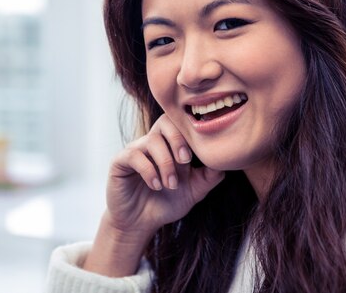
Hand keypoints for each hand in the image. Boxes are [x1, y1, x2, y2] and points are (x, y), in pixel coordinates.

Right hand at [83, 114, 223, 276]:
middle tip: (186, 161)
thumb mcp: (194, 191)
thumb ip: (209, 177)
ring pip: (152, 141)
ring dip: (165, 163)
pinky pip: (134, 155)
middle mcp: (152, 142)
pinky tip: (156, 186)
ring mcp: (135, 150)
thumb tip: (225, 162)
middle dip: (178, 140)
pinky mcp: (120, 162)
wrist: (141, 224)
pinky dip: (149, 170)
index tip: (198, 155)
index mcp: (170, 145)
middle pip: (165, 122)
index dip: (191, 134)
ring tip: (170, 184)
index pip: (180, 123)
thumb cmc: (167, 204)